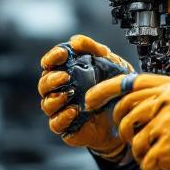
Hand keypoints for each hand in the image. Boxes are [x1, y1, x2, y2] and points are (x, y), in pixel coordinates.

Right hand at [37, 34, 134, 158]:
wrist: (126, 115)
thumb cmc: (114, 87)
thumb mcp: (110, 62)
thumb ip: (93, 49)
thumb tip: (74, 41)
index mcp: (66, 73)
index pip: (49, 64)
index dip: (52, 57)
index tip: (62, 53)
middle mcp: (60, 91)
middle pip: (43, 85)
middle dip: (51, 79)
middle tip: (65, 76)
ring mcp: (62, 110)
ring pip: (46, 105)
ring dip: (55, 99)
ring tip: (70, 94)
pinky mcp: (67, 128)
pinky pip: (56, 124)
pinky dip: (62, 117)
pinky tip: (74, 110)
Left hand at [86, 74, 169, 169]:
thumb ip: (164, 97)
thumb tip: (133, 104)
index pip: (129, 83)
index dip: (104, 91)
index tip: (90, 100)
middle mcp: (165, 100)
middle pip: (125, 113)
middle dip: (124, 130)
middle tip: (134, 140)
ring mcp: (164, 122)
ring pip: (134, 141)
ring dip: (143, 155)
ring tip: (159, 158)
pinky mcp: (164, 144)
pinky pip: (144, 161)